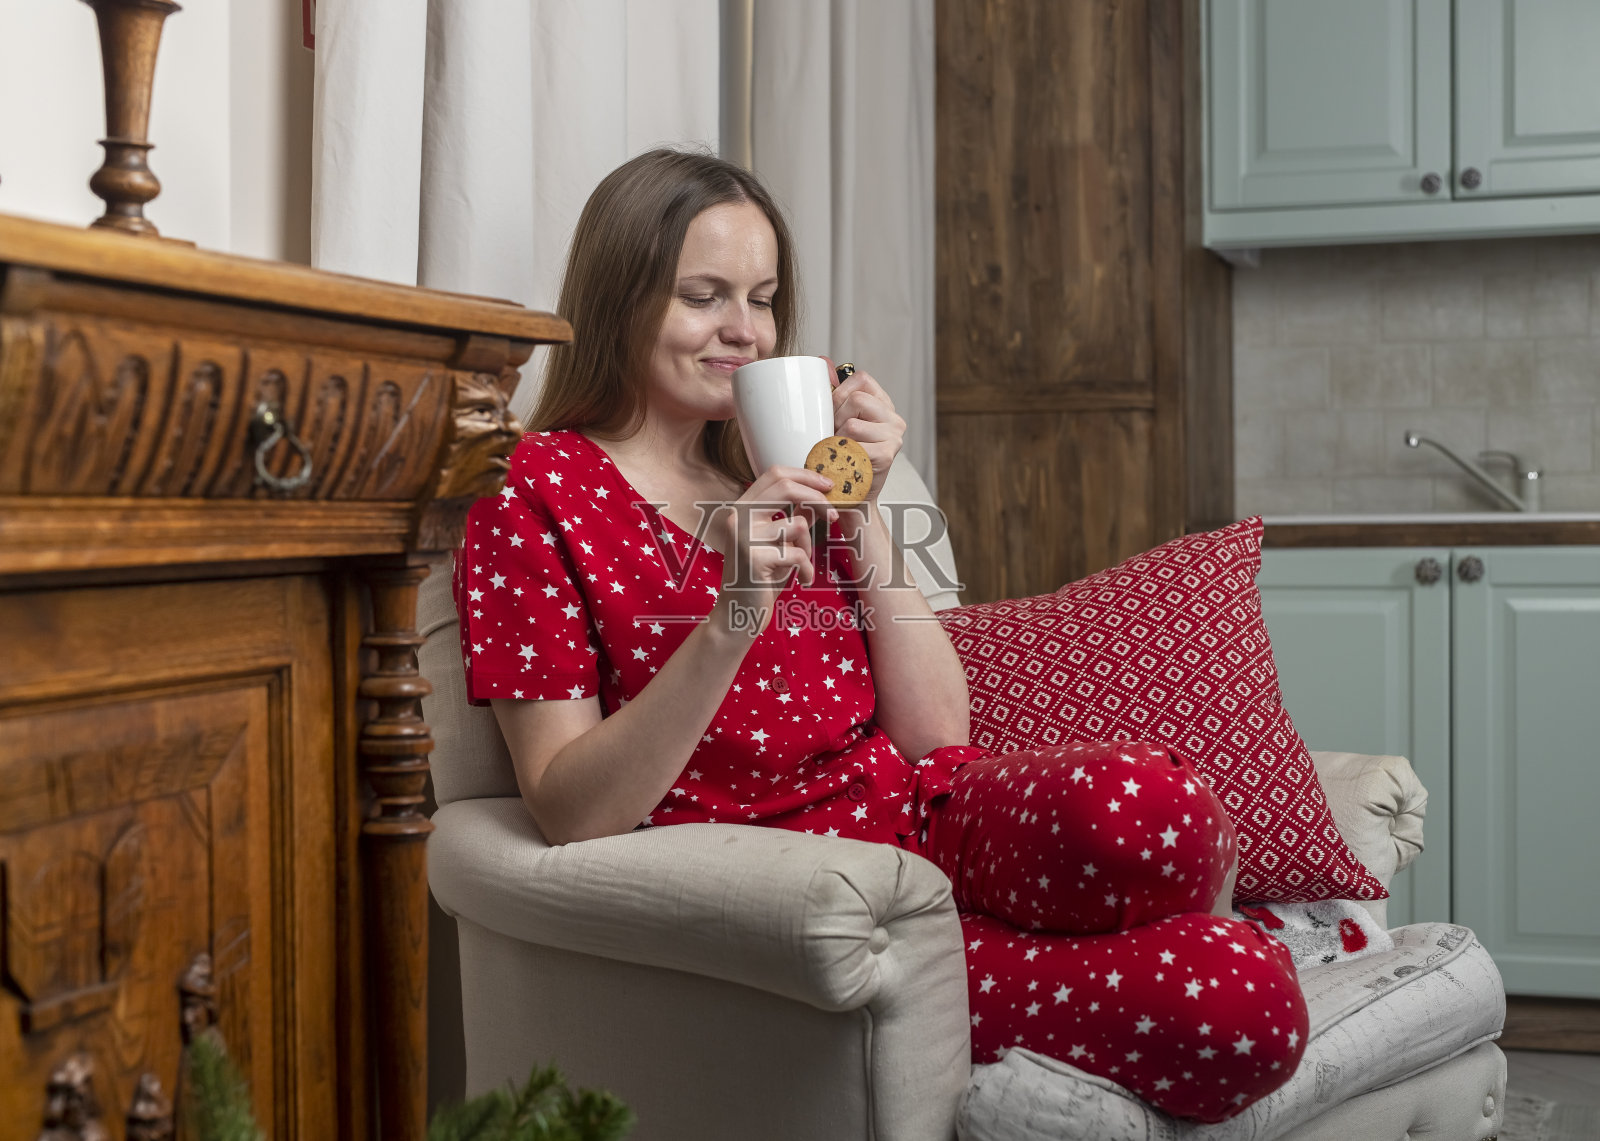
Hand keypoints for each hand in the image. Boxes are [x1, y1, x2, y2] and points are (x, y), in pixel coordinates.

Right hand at [710, 466, 836, 634]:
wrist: (739, 615)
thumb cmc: (761, 577)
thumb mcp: (774, 542)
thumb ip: (788, 517)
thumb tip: (817, 494)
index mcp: (741, 508)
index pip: (774, 474)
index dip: (805, 475)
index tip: (827, 485)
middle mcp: (737, 517)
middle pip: (785, 488)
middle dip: (817, 498)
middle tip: (834, 514)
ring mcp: (743, 537)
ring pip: (798, 524)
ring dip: (809, 546)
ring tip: (803, 563)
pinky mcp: (755, 558)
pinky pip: (798, 554)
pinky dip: (807, 569)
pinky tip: (802, 580)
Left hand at [822, 358, 904, 502]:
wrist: (849, 497)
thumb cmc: (841, 456)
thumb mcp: (836, 420)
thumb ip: (832, 392)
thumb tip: (822, 360)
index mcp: (883, 404)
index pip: (861, 379)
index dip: (839, 393)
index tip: (833, 412)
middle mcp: (894, 419)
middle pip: (856, 400)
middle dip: (836, 418)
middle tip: (833, 436)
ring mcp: (894, 437)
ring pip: (852, 424)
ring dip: (836, 439)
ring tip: (837, 452)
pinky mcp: (887, 456)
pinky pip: (854, 446)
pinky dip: (840, 455)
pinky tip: (842, 463)